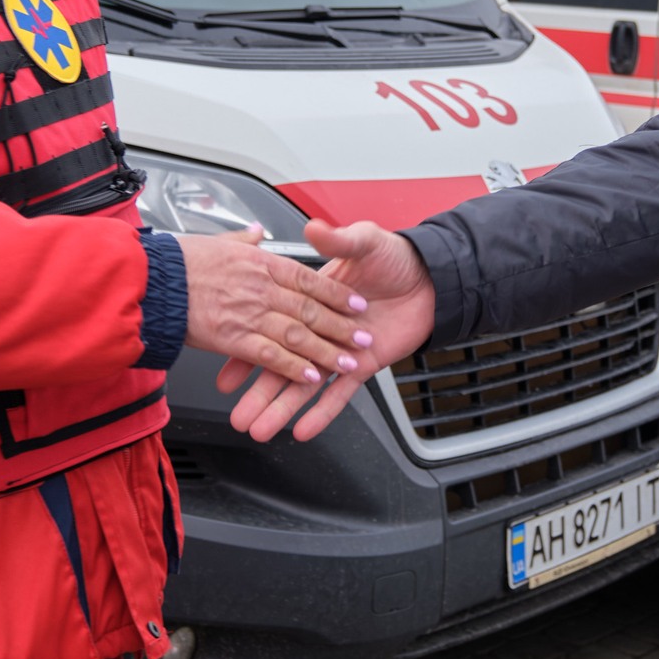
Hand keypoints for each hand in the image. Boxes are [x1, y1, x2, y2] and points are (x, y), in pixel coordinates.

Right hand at [178, 227, 375, 387]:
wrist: (150, 279)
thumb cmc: (179, 260)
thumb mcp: (217, 238)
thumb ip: (243, 238)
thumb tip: (256, 231)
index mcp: (259, 262)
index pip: (308, 278)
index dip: (335, 292)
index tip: (356, 303)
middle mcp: (259, 287)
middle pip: (310, 308)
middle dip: (341, 325)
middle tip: (363, 335)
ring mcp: (248, 314)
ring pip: (298, 335)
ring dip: (327, 350)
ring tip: (348, 361)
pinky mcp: (233, 339)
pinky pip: (271, 356)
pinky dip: (294, 367)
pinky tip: (312, 376)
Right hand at [217, 219, 436, 442]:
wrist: (432, 277)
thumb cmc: (396, 257)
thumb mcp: (365, 241)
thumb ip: (339, 240)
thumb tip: (314, 228)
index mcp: (310, 299)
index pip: (271, 326)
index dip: (246, 348)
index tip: (226, 369)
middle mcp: (320, 329)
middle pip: (281, 363)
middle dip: (258, 391)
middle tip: (237, 412)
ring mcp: (339, 350)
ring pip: (305, 384)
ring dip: (282, 408)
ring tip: (258, 428)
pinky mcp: (363, 365)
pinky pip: (341, 393)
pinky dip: (323, 412)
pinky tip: (303, 429)